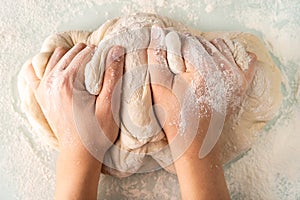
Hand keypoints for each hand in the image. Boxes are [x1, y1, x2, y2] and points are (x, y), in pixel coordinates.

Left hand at [24, 43, 124, 199]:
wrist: (79, 154)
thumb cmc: (96, 133)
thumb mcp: (109, 105)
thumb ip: (112, 75)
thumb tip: (116, 49)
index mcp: (68, 81)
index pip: (87, 53)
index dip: (103, 56)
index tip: (110, 67)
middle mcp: (52, 80)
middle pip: (72, 51)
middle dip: (89, 56)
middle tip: (100, 71)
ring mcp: (43, 87)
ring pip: (58, 55)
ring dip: (73, 58)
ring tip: (86, 71)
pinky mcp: (41, 94)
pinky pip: (36, 69)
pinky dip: (50, 65)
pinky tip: (62, 71)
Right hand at [147, 26, 256, 199]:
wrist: (196, 143)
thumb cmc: (175, 118)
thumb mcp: (160, 87)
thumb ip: (156, 57)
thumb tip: (156, 31)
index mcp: (203, 68)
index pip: (187, 42)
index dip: (174, 47)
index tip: (169, 60)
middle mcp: (223, 69)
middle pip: (203, 43)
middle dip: (188, 49)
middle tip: (179, 67)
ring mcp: (236, 77)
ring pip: (219, 47)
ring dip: (205, 51)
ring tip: (194, 68)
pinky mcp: (241, 84)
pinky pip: (241, 58)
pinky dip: (229, 56)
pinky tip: (215, 65)